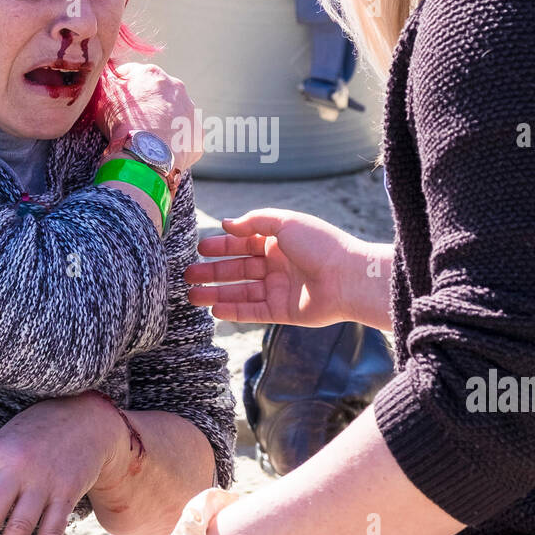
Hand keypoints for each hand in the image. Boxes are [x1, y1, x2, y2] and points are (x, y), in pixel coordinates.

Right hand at [97, 62, 201, 173]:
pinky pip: (185, 137)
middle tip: (135, 123)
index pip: (135, 75)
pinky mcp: (197, 136)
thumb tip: (109, 77)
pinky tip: (162, 152)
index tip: (118, 103)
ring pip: (176, 115)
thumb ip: (108, 82)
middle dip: (149, 105)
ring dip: (165, 123)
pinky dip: (175, 143)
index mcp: (151, 74)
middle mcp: (176, 87)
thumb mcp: (104, 95)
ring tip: (150, 140)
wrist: (145, 155)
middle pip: (160, 94)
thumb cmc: (121, 124)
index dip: (124, 88)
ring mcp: (190, 112)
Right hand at [184, 208, 363, 325]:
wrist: (347, 277)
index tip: (200, 248)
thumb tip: (227, 223)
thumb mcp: (285, 223)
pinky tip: (214, 308)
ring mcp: (279, 289)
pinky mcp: (283, 311)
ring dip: (217, 293)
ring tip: (192, 295)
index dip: (222, 246)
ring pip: (241, 292)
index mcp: (279, 242)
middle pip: (238, 269)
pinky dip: (234, 311)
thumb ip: (254, 222)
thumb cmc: (320, 245)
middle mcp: (277, 265)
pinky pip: (253, 312)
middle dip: (213, 272)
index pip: (244, 243)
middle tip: (187, 275)